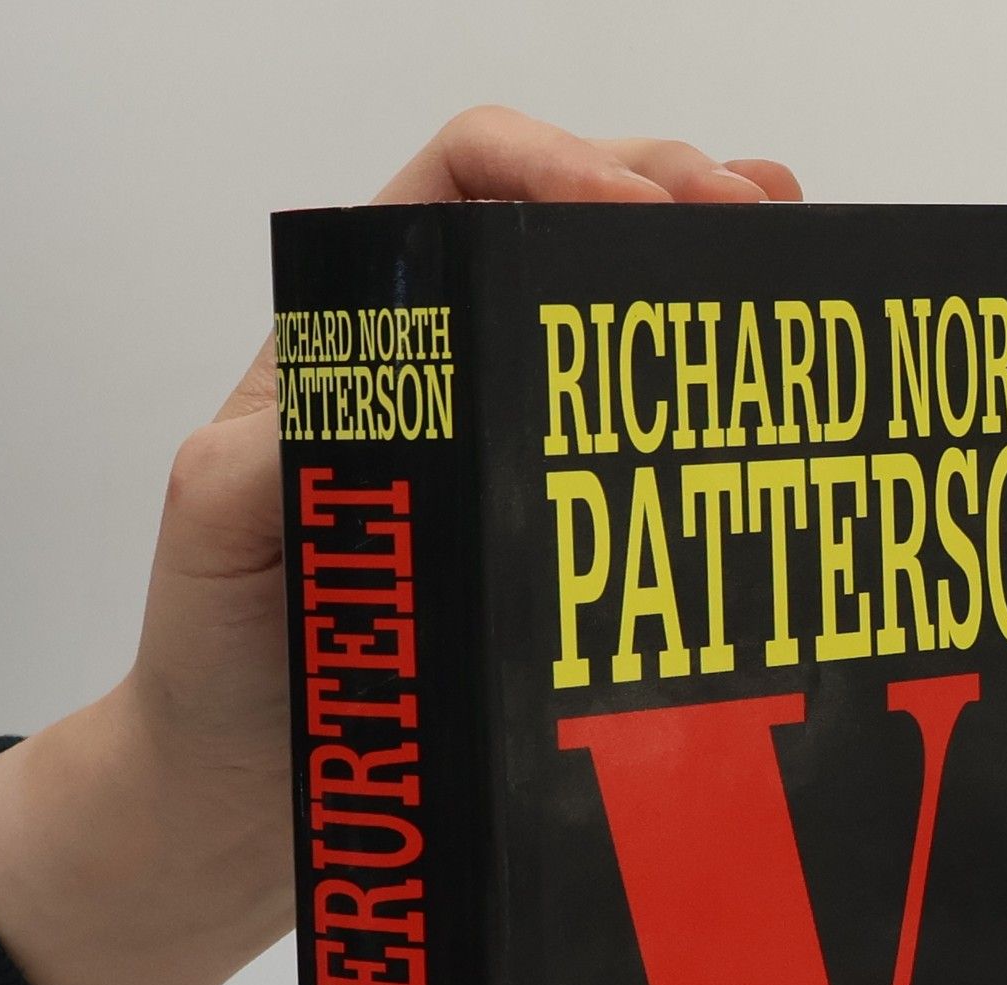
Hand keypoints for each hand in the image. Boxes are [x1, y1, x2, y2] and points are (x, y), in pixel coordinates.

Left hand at [0, 108, 801, 984]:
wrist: (247, 794)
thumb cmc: (219, 659)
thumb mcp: (218, 536)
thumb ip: (261, 459)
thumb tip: (358, 407)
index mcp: (362, 340)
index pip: (461, 188)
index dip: (556, 168)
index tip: (635, 214)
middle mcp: (443, 374)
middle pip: (563, 225)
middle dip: (666, 193)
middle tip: (753, 223)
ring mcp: (501, 453)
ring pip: (609, 320)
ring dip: (700, 273)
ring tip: (788, 259)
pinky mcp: (544, 536)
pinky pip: (630, 445)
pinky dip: (704, 399)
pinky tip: (762, 387)